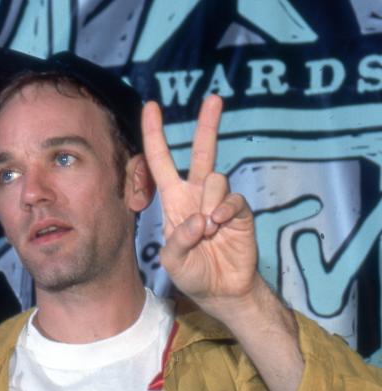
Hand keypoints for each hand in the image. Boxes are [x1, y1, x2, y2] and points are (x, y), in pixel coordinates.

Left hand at [142, 95, 260, 316]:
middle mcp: (197, 195)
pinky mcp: (240, 212)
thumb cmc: (193, 273)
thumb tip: (199, 220)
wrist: (222, 290)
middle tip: (214, 99)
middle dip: (207, 125)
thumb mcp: (173, 261)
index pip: (162, 162)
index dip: (155, 135)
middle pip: (203, 152)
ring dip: (207, 203)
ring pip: (215, 179)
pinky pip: (232, 200)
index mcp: (174, 201)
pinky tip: (218, 227)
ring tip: (206, 229)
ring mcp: (220, 202)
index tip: (151, 107)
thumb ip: (179, 241)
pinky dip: (224, 211)